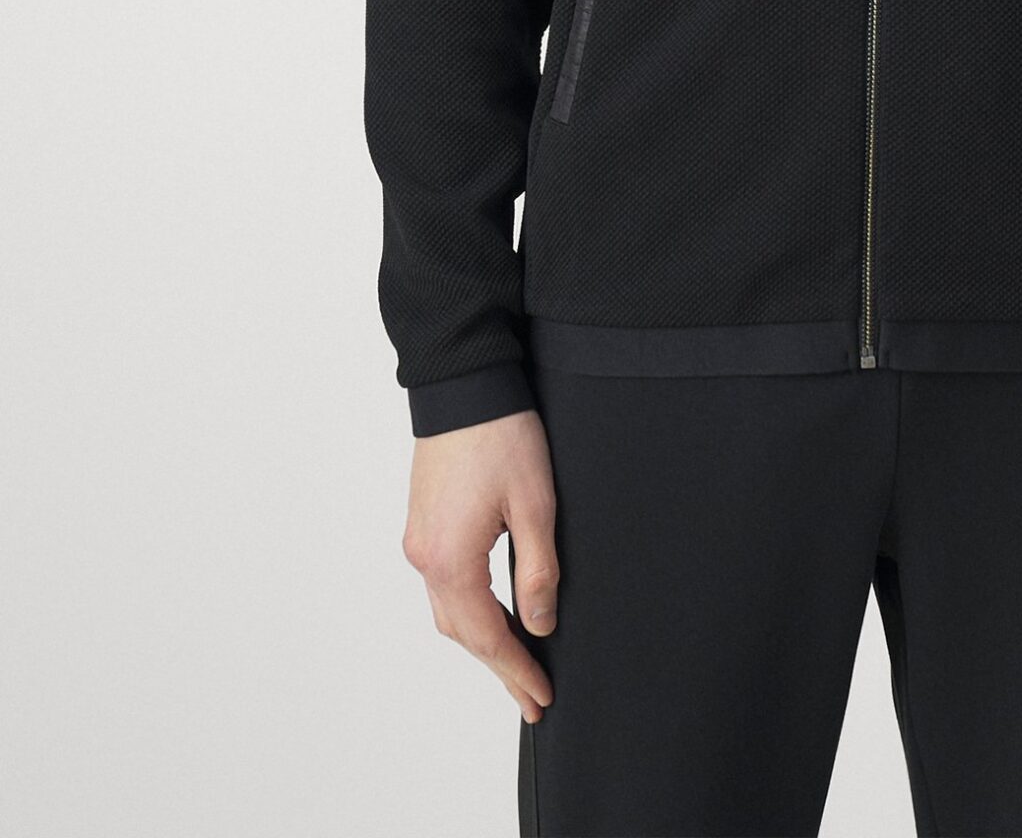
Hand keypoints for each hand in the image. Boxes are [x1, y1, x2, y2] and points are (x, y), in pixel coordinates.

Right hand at [402, 407, 560, 724]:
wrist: (464, 383)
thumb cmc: (501, 435)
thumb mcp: (534, 504)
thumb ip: (538, 571)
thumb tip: (540, 625)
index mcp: (450, 560)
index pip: (487, 636)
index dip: (517, 670)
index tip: (541, 698)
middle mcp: (425, 557)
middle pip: (463, 632)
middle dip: (499, 665)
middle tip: (532, 696)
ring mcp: (420, 540)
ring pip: (450, 610)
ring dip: (483, 639)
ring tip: (518, 662)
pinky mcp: (424, 522)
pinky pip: (445, 584)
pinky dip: (470, 608)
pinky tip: (493, 613)